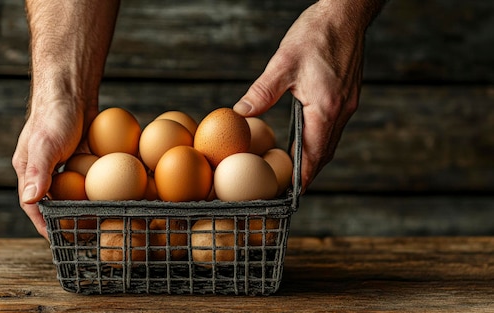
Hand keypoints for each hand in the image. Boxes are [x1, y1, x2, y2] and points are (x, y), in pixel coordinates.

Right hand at [12, 100, 95, 238]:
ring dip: (83, 206)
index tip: (58, 239)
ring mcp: (64, 164)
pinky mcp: (82, 158)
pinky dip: (98, 189)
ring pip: (73, 192)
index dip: (44, 224)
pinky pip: (90, 178)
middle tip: (83, 234)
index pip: (33, 205)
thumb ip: (38, 172)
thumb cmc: (54, 114)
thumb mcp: (45, 143)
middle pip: (54, 202)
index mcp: (29, 171)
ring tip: (100, 221)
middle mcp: (45, 170)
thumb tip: (32, 200)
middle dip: (66, 219)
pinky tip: (113, 197)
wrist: (72, 89)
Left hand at [233, 1, 383, 192]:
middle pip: (325, 153)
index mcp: (326, 108)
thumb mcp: (283, 63)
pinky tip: (304, 138)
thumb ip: (262, 92)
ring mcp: (348, 103)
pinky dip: (319, 139)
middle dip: (308, 173)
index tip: (290, 193)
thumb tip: (239, 114)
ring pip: (330, 141)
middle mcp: (342, 110)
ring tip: (294, 170)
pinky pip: (333, 127)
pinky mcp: (348, 95)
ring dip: (314, 157)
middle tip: (289, 188)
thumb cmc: (316, 34)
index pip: (314, 154)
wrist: (346, 12)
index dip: (302, 176)